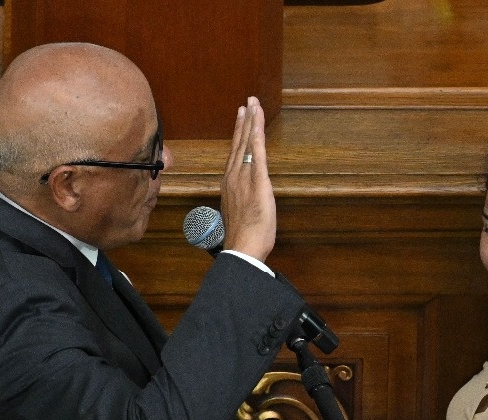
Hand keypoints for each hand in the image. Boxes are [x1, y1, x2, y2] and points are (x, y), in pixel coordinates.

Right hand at [221, 96, 275, 261]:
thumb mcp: (239, 214)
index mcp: (229, 184)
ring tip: (253, 105)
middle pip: (239, 143)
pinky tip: (258, 122)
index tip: (241, 118)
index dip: (238, 134)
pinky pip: (257, 154)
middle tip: (247, 103)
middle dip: (244, 121)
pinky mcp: (258, 182)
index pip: (235, 153)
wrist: (242, 249)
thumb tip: (245, 198)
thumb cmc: (243, 238)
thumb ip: (241, 200)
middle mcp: (233, 177)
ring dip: (251, 122)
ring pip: (247, 144)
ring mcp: (244, 178)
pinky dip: (257, 136)